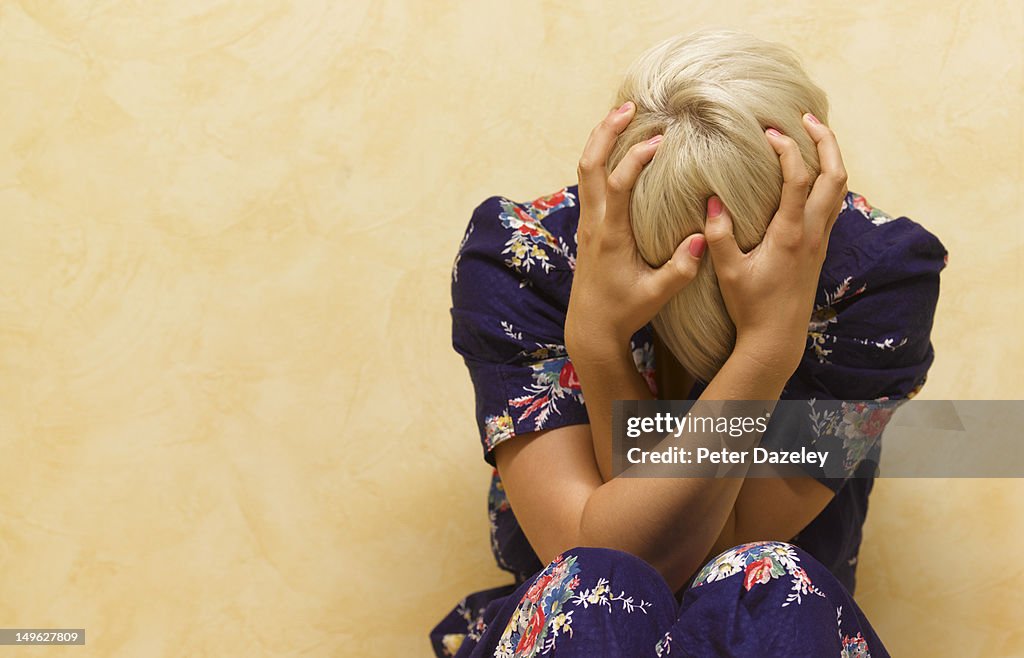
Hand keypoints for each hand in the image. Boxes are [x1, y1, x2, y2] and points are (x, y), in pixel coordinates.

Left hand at [565, 101, 705, 359]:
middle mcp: (594, 223)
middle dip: (607, 132)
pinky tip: (618, 144)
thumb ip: (680, 270)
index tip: (660, 140)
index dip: (635, 159)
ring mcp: (588, 222)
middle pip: (590, 165)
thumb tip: (701, 239)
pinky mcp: (589, 225)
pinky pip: (589, 180)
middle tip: (631, 106)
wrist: (591, 326)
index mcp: (611, 236)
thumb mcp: (657, 296)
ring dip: (601, 138)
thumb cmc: (625, 312)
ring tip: (623, 113)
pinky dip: (601, 155)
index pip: (617, 186)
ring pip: (585, 169)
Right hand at [705, 114, 848, 376]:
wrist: (778, 338)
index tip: (768, 133)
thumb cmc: (750, 306)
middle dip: (825, 140)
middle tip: (805, 118)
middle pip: (835, 174)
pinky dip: (827, 178)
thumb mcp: (727, 272)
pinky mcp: (821, 247)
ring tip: (811, 137)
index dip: (787, 149)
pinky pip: (833, 202)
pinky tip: (810, 174)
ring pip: (840, 188)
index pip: (799, 178)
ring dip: (830, 157)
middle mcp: (813, 232)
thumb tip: (712, 199)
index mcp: (790, 234)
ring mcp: (821, 239)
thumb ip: (719, 235)